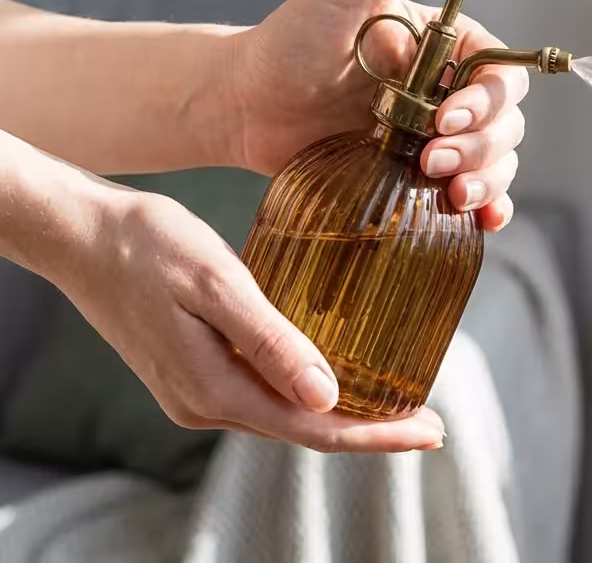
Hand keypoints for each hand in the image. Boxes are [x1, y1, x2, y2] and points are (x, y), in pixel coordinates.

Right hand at [61, 185, 445, 451]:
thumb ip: (271, 340)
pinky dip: (308, 392)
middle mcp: (205, 403)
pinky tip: (339, 376)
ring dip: (342, 415)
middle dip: (371, 430)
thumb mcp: (218, 282)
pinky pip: (264, 394)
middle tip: (431, 424)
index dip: (377, 436)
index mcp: (214, 388)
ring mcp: (196, 391)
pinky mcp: (193, 371)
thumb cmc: (148, 244)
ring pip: (285, 415)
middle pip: (304, 431)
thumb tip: (328, 395)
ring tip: (399, 405)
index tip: (430, 432)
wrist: (80, 234)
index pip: (314, 428)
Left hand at [227, 0, 528, 230]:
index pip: (504, 74)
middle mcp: (452, 91)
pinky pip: (473, 197)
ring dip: (485, 181)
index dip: (490, 99)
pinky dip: (489, 209)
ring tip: (444, 190)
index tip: (447, 115)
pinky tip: (483, 222)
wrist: (244, 103)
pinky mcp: (418, 178)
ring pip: (498, 164)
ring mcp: (438, 138)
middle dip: (482, 147)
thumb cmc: (292, 37)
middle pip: (508, 124)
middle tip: (432, 158)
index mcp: (452, 46)